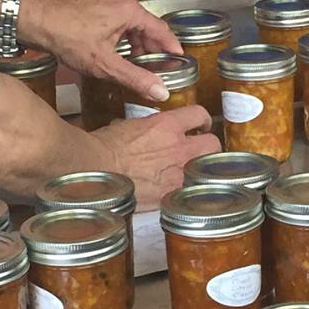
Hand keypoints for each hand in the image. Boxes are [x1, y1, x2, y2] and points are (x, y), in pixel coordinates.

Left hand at [23, 0, 180, 103]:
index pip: (163, 30)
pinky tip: (118, 54)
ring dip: (138, 45)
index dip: (172, 48)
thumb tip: (161, 91)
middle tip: (159, 68)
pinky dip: (124, 38)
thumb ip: (135, 78)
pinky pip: (120, 22)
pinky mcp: (97, 7)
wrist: (36, 21)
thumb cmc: (67, 37)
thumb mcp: (105, 64)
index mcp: (131, 11)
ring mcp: (109, 2)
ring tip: (138, 65)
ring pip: (134, 25)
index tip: (180, 62)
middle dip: (154, 49)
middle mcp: (123, 2)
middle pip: (149, 27)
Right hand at [90, 105, 218, 209]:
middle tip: (200, 151)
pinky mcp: (172, 194)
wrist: (95, 168)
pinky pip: (190, 191)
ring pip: (207, 170)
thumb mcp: (128, 125)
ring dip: (201, 170)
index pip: (198, 114)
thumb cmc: (104, 146)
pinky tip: (181, 192)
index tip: (200, 126)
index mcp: (167, 125)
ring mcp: (178, 172)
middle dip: (208, 147)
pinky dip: (187, 191)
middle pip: (213, 143)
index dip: (201, 120)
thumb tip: (142, 130)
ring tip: (193, 173)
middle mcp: (179, 147)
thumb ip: (145, 127)